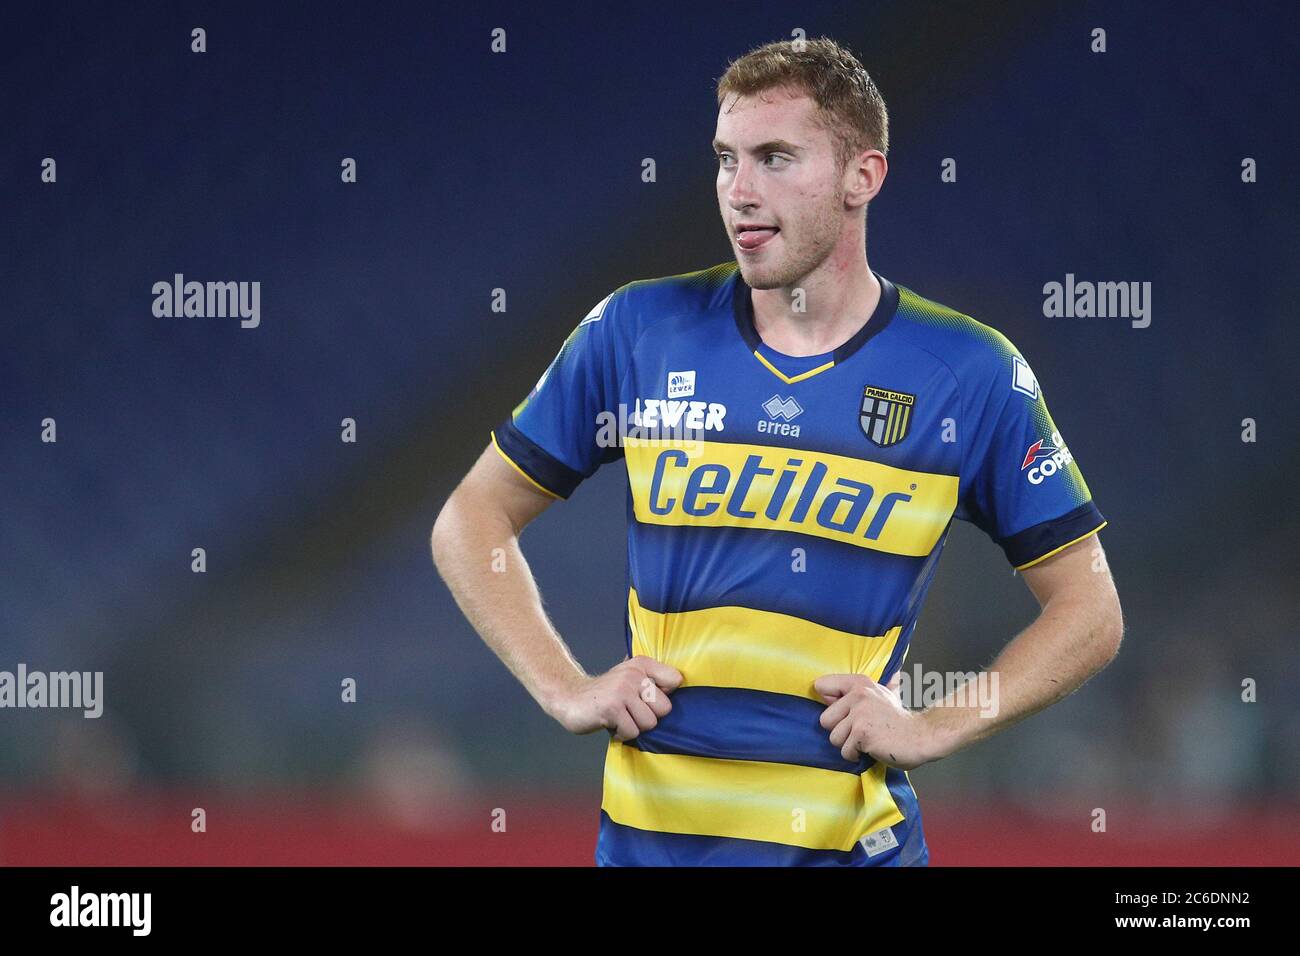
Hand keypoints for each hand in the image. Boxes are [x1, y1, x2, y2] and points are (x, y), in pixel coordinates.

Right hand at [547, 655, 682, 740]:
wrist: (568, 697)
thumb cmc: (605, 693)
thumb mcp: (628, 677)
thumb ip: (651, 680)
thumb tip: (680, 685)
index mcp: (641, 664)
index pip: (675, 679)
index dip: (665, 696)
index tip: (648, 699)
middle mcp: (633, 674)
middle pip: (665, 708)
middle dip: (649, 717)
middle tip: (631, 713)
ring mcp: (622, 690)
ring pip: (649, 723)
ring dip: (634, 727)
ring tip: (620, 718)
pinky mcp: (612, 708)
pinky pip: (632, 732)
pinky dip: (622, 734)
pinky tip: (611, 725)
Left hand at [815, 672, 935, 770]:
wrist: (920, 737)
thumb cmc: (899, 721)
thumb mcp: (882, 695)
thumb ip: (861, 690)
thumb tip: (850, 680)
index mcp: (859, 683)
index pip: (822, 685)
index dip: (828, 703)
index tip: (843, 712)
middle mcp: (858, 694)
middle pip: (824, 719)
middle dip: (839, 731)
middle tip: (859, 731)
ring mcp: (859, 714)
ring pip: (834, 738)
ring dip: (849, 745)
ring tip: (867, 740)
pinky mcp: (862, 733)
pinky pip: (845, 751)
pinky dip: (856, 755)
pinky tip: (871, 747)